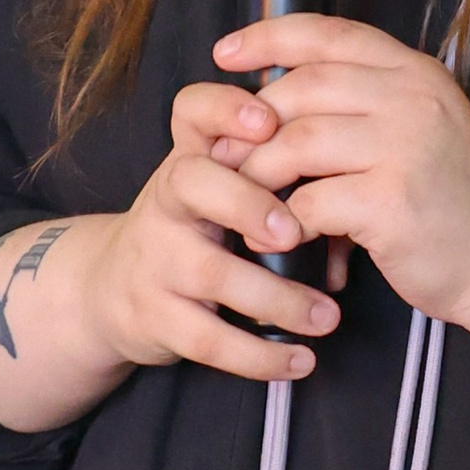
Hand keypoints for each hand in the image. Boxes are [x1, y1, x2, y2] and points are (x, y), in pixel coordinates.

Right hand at [0, 134, 341, 424]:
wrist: (110, 288)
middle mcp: (166, 200)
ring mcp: (155, 259)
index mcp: (189, 158)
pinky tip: (300, 361)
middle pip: (192, 182)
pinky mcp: (153, 316)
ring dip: (276, 298)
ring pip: (209, 272)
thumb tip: (359, 184)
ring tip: (327, 317)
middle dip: (246, 202)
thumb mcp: (220, 187)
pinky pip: (207, 339)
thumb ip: (280, 174)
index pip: (193, 112)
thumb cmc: (195, 227)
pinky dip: (258, 355)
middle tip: (296, 231)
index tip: (268, 122)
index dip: (225, 109)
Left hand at [206, 17, 469, 323]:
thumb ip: (366, 102)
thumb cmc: (456, 200)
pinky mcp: (392, 202)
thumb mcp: (423, 127)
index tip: (225, 54)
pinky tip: (279, 237)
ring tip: (245, 202)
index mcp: (417, 73)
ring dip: (259, 175)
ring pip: (295, 143)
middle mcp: (413, 99)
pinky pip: (309, 202)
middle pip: (301, 88)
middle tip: (225, 155)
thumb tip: (272, 96)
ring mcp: (405, 148)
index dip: (268, 37)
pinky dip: (282, 222)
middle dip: (250, 124)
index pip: (328, 34)